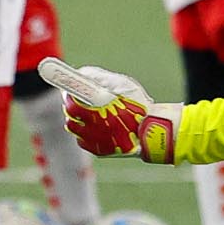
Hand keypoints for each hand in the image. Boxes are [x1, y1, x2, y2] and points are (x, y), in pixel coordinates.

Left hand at [39, 58, 182, 163]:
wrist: (154, 132)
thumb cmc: (139, 106)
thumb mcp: (122, 85)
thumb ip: (100, 78)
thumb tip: (81, 73)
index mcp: (97, 112)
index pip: (71, 104)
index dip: (69, 95)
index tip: (70, 89)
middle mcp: (93, 130)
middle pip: (71, 117)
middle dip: (72, 107)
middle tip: (78, 99)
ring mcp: (95, 142)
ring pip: (75, 130)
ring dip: (77, 120)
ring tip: (88, 112)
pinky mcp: (99, 151)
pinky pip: (84, 141)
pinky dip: (85, 132)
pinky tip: (94, 125)